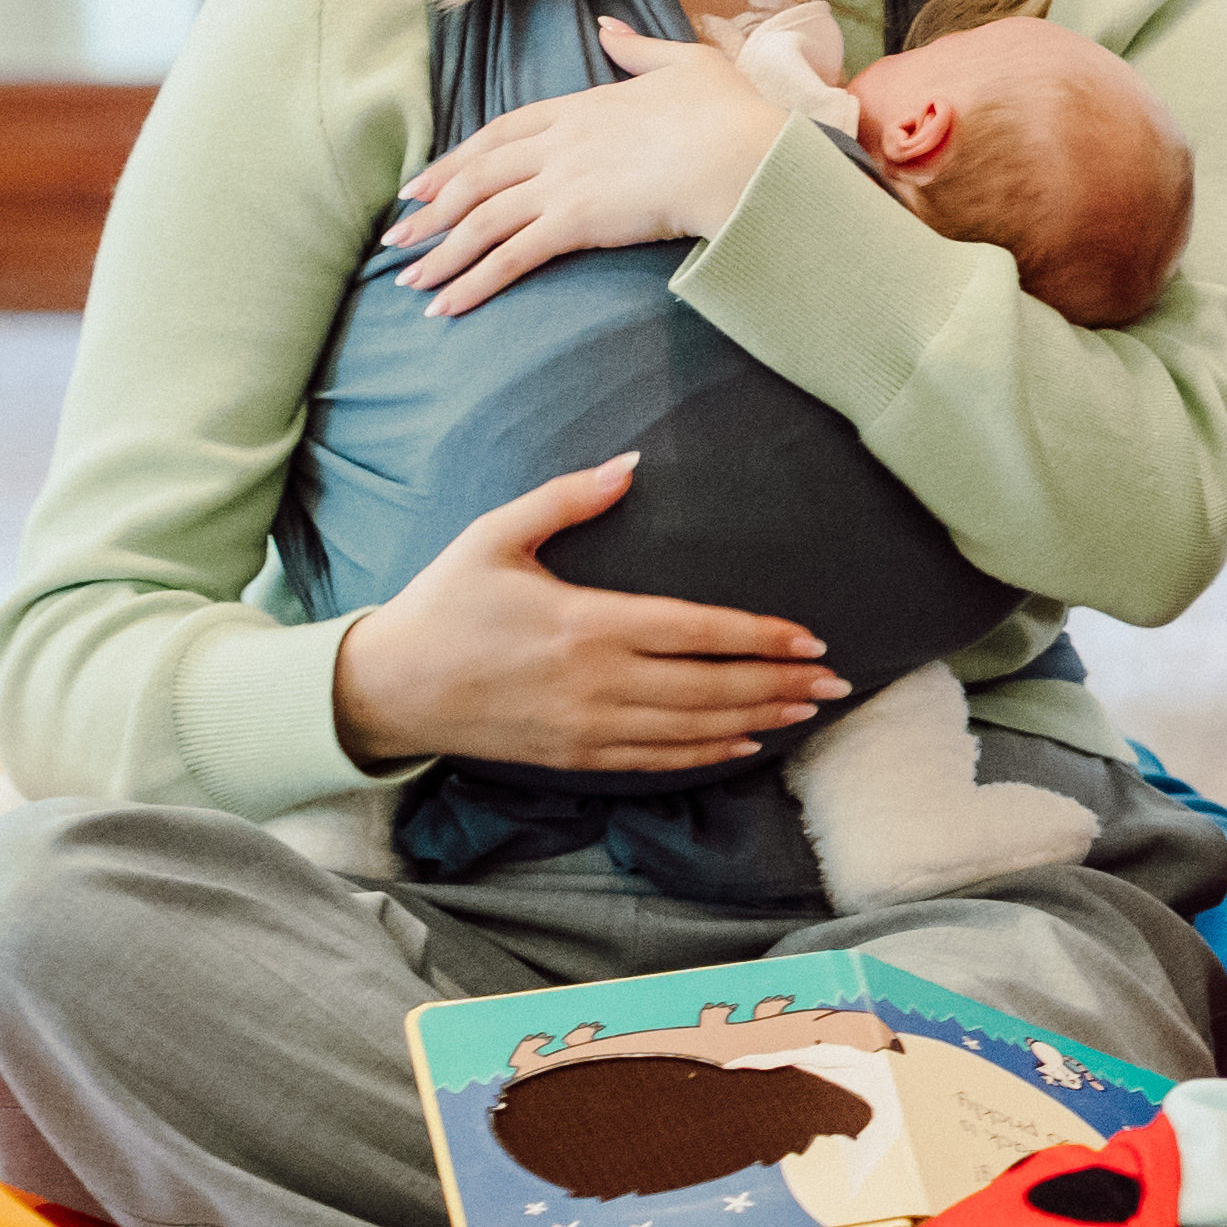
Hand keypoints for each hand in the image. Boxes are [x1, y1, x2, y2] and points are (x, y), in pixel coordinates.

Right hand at [329, 456, 852, 769]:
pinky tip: (746, 743)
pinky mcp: (574, 757)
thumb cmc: (444, 603)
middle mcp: (596, 682)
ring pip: (693, 729)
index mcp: (585, 623)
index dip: (760, 636)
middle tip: (837, 681)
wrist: (389, 687)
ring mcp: (587, 727)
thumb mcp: (495, 535)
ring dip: (758, 719)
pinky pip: (657, 761)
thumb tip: (629, 465)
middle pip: (710, 687)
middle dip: (781, 684)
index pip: (696, 631)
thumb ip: (567, 498)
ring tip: (809, 711)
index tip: (809, 638)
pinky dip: (708, 754)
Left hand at [378, 16, 789, 314]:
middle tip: (399, 236)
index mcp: (581, 106)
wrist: (742, 153)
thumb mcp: (686, 64)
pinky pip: (511, 255)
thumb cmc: (729, 112)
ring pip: (481, 218)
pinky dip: (473, 282)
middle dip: (432, 208)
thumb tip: (608, 27)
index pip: (501, 131)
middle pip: (478, 175)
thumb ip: (638, 48)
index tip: (427, 180)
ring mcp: (563, 181)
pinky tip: (447, 306)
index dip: (459, 158)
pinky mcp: (575, 221)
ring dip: (441, 254)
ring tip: (409, 283)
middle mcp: (560, 143)